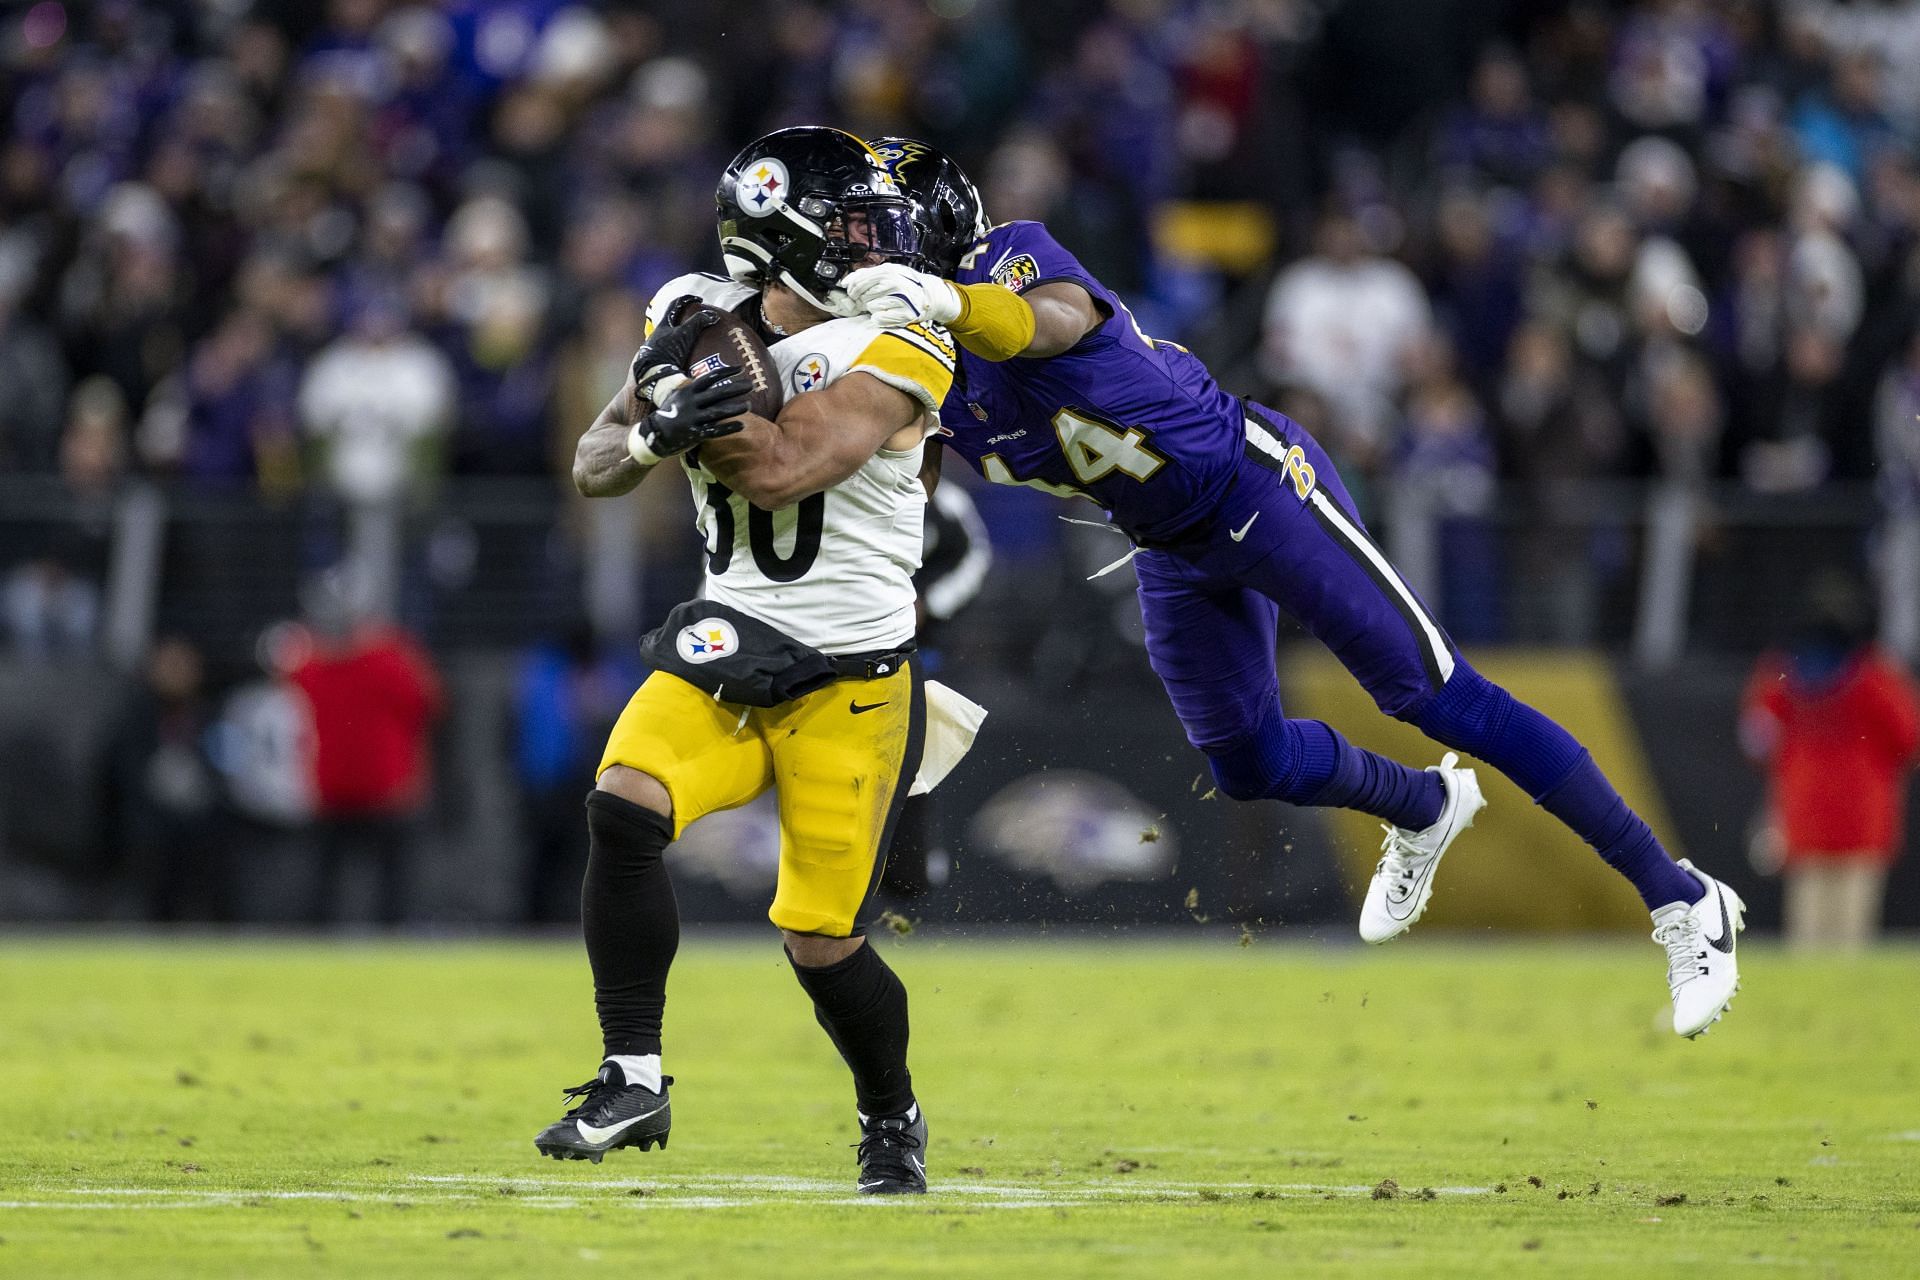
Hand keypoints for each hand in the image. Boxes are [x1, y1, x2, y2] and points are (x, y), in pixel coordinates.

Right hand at [628, 365, 750, 465]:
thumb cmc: (670, 413)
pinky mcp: (694, 434)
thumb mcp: (678, 396)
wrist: (654, 434)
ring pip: (718, 412)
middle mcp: (690, 403)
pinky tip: (741, 425)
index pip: (710, 378)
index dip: (726, 372)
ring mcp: (692, 419)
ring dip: (735, 408)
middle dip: (735, 388)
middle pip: (717, 393)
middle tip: (751, 385)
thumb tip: (711, 379)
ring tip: (749, 404)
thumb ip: (694, 389)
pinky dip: (728, 428)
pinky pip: (715, 431)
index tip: (740, 369)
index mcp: (688, 391)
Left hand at [631, 296, 716, 394]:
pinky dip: (680, 352)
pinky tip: (688, 360)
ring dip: (682, 337)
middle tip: (697, 321)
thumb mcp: (685, 334)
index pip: (674, 305)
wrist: (652, 376)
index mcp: (663, 325)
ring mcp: (656, 349)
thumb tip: (712, 315)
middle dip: (684, 320)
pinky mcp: (657, 363)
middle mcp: (657, 335)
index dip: (687, 300)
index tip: (698, 300)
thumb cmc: (667, 352)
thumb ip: (698, 322)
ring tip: (695, 343)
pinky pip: (671, 353)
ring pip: (670, 338)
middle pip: (671, 322)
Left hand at [844, 263, 962, 328]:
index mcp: (888, 271)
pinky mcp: (904, 315)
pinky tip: (888, 313)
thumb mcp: (887, 273)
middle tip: (873, 299)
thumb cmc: (905, 285)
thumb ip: (865, 275)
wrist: (928, 295)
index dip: (852, 289)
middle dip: (864, 299)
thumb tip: (844, 282)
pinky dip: (880, 318)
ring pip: (871, 307)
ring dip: (873, 308)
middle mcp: (894, 283)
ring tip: (885, 305)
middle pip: (863, 296)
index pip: (859, 282)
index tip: (851, 293)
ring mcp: (900, 299)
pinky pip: (879, 318)